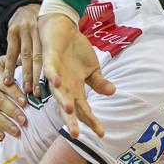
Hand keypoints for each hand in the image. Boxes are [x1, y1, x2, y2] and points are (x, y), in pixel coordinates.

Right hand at [4, 4, 42, 95]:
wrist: (27, 6)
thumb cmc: (40, 26)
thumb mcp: (47, 33)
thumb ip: (49, 48)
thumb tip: (57, 70)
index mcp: (48, 34)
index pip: (48, 55)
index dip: (49, 72)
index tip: (51, 88)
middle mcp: (37, 32)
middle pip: (37, 57)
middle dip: (37, 76)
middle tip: (37, 94)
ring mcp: (23, 31)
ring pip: (24, 56)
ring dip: (24, 74)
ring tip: (24, 90)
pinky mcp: (12, 31)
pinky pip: (10, 52)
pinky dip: (9, 67)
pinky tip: (7, 80)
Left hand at [38, 14, 114, 137]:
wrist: (64, 29)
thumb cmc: (76, 50)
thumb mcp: (92, 68)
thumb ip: (99, 82)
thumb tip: (113, 92)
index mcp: (76, 89)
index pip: (84, 110)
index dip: (92, 122)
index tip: (102, 134)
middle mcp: (65, 86)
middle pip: (67, 107)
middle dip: (71, 120)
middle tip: (76, 135)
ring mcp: (56, 74)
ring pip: (57, 92)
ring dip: (62, 100)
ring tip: (69, 109)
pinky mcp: (50, 61)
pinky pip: (49, 71)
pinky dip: (53, 77)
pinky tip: (58, 82)